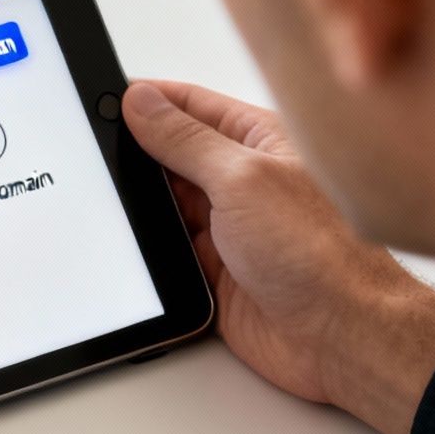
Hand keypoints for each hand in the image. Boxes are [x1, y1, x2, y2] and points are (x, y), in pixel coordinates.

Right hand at [124, 80, 434, 433]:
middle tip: (93, 151)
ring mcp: (230, 228)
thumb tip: (143, 103)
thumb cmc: (321, 252)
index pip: (191, 107)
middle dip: (137, 155)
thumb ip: (186, 140)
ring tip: (109, 201)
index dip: (148, 101)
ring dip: (142, 208)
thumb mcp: (242, 178)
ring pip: (166, 207)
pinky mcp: (216, 272)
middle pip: (173, 156)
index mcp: (261, 142)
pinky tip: (131, 243)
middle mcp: (244, 182)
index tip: (102, 100)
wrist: (341, 334)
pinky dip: (149, 250)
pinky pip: (168, 253)